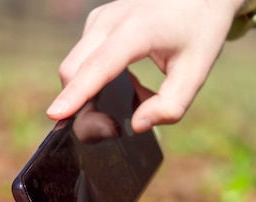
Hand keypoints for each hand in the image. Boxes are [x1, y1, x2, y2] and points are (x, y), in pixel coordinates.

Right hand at [46, 0, 244, 132]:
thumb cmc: (199, 32)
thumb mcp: (196, 72)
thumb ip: (171, 106)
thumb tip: (137, 125)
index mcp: (137, 29)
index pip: (98, 66)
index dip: (76, 94)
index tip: (55, 114)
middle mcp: (110, 19)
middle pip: (73, 70)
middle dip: (79, 105)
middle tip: (110, 127)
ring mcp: (99, 18)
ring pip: (74, 67)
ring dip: (89, 93)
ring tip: (134, 96)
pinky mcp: (96, 23)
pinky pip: (83, 60)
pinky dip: (95, 79)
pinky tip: (127, 81)